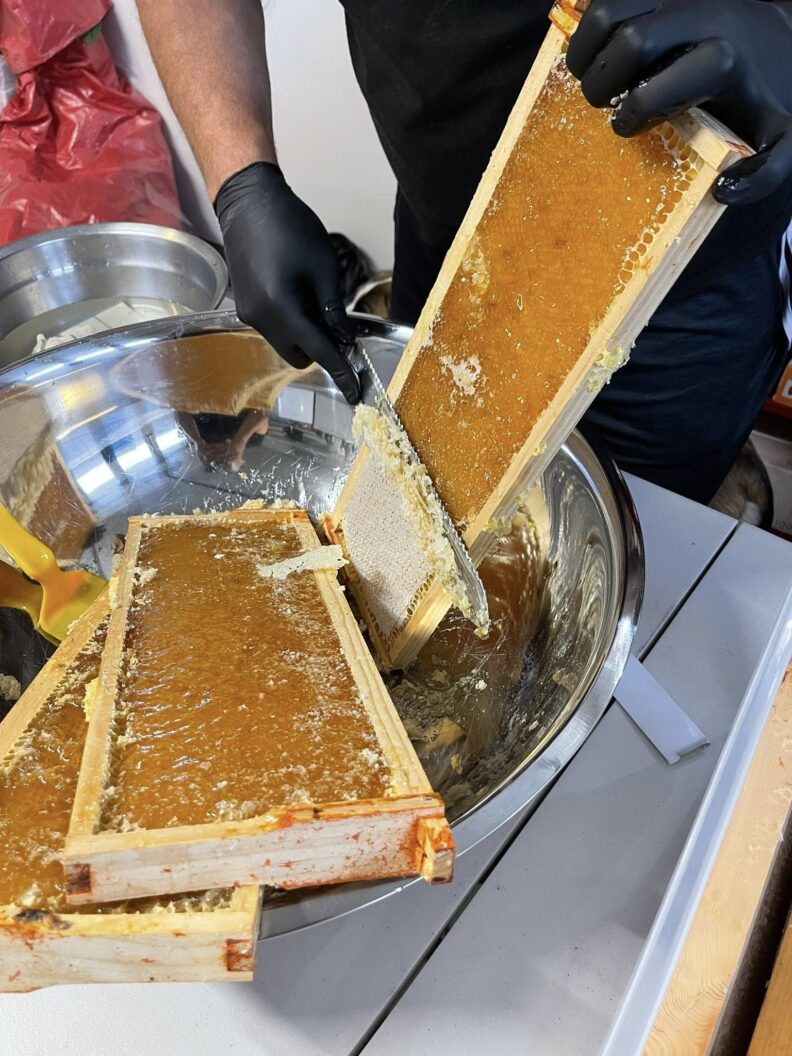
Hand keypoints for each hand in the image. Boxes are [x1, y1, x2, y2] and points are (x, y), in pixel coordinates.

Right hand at [215, 162, 360, 402]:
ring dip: (305, 336)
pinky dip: (290, 324)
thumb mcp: (324, 268)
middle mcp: (261, 319)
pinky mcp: (244, 306)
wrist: (249, 203)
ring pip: (285, 344)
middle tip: (339, 327)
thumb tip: (345, 340)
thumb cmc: (292, 228)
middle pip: (298, 355)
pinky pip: (273, 329)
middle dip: (321, 351)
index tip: (355, 392)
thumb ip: (334, 309)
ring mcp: (249, 314)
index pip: (318, 352)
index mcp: (283, 309)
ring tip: (317, 304)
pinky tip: (298, 297)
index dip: (340, 373)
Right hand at [566, 0, 791, 204]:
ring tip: (588, 74)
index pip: (655, 90)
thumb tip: (723, 188)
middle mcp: (697, 18)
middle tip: (603, 103)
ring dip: (586, 48)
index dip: (631, 115)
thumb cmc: (769, 96)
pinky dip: (590, 26)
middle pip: (630, 41)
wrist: (782, 38)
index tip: (628, 126)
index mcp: (722, 61)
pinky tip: (597, 49)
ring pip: (609, 10)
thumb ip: (765, 174)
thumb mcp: (783, 140)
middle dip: (602, 81)